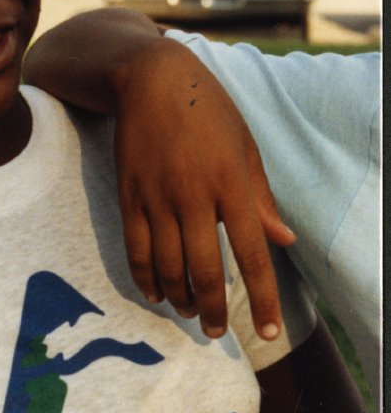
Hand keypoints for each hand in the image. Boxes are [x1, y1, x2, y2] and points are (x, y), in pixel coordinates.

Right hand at [113, 39, 295, 339]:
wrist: (150, 80)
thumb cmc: (208, 110)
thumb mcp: (245, 148)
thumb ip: (261, 199)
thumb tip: (284, 240)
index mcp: (231, 184)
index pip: (252, 254)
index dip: (262, 299)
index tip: (267, 331)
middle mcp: (193, 196)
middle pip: (204, 270)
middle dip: (213, 309)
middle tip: (216, 333)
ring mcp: (157, 198)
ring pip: (167, 266)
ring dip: (180, 298)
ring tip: (190, 312)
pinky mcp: (129, 196)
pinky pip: (136, 250)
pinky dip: (146, 279)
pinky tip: (156, 294)